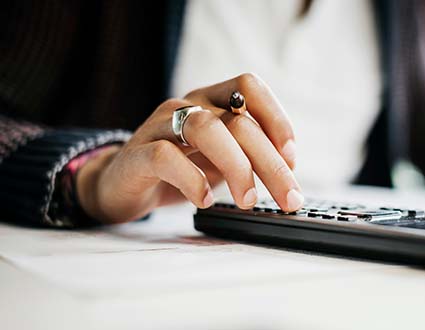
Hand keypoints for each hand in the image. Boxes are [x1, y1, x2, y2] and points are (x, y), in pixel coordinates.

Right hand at [76, 73, 301, 223]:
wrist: (121, 185)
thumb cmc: (179, 170)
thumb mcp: (221, 159)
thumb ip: (249, 156)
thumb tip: (288, 171)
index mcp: (210, 101)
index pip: (249, 87)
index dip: (276, 119)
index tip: (292, 158)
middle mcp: (187, 106)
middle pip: (237, 121)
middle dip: (270, 163)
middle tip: (287, 199)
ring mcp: (160, 126)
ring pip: (205, 128)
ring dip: (237, 167)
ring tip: (247, 200)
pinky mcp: (137, 153)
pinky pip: (165, 156)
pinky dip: (192, 180)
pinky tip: (203, 200)